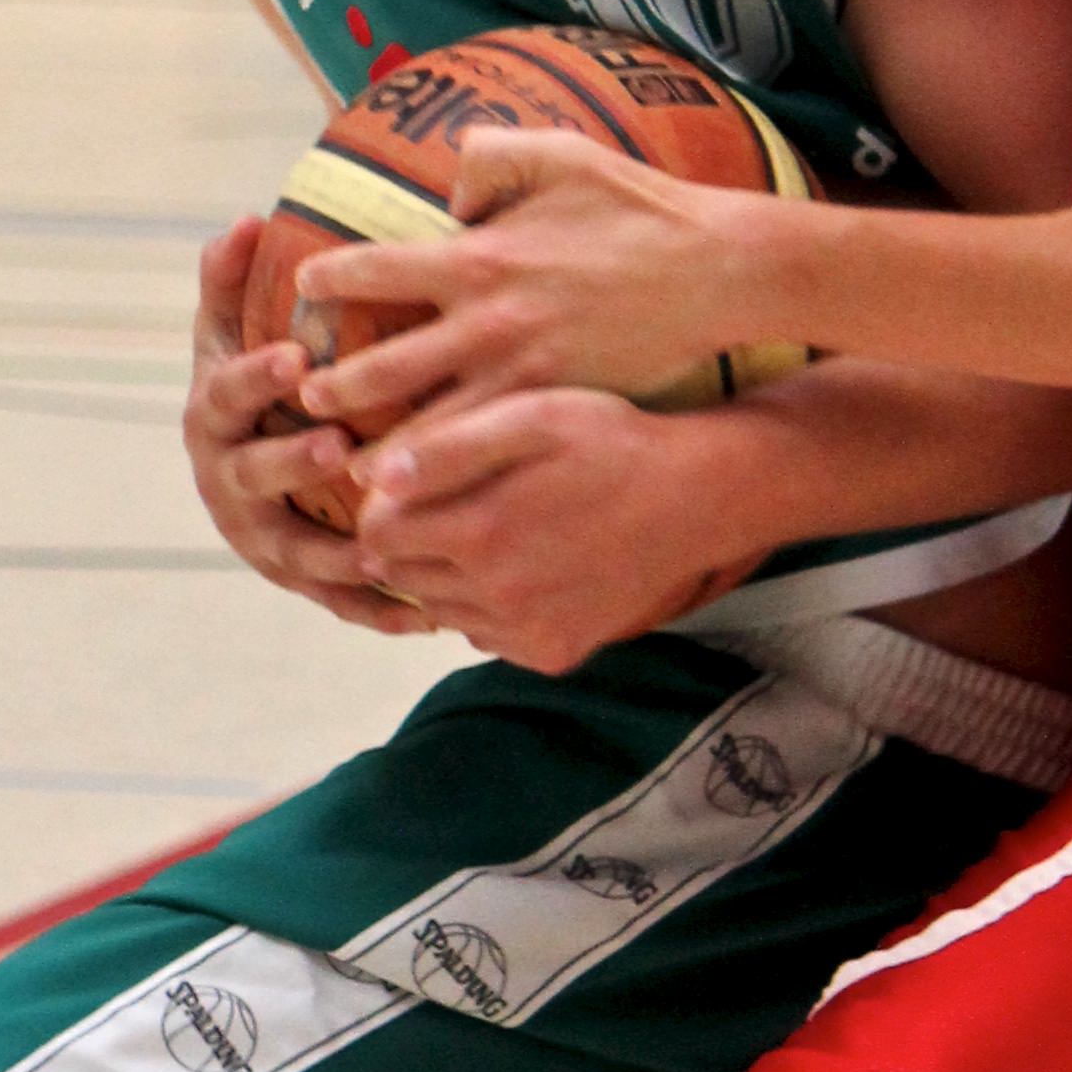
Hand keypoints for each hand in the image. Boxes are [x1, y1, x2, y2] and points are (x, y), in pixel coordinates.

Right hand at [183, 219, 440, 635]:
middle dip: (291, 465)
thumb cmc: (255, 384)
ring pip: (296, 553)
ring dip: (338, 552)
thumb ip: (233, 280)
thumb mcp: (230, 330)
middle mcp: (228, 483)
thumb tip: (245, 221)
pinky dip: (379, 612)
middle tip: (337, 449)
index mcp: (213, 417)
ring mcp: (261, 538)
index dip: (254, 378)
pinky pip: (338, 602)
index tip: (294, 358)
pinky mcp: (299, 581)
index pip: (226, 394)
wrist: (249, 473)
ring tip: (386, 546)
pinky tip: (427, 617)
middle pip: (253, 477)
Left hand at [294, 132, 786, 427]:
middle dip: (335, 389)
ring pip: (427, 428)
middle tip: (301, 400)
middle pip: (383, 368)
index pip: (374, 270)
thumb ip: (488, 159)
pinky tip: (430, 490)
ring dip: (382, 451)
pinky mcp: (555, 407)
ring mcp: (520, 374)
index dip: (329, 281)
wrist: (715, 272)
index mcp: (477, 257)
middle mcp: (486, 323)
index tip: (302, 290)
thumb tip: (446, 189)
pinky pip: (487, 450)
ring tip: (349, 469)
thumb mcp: (558, 154)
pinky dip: (449, 473)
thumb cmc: (638, 207)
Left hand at [350, 388, 755, 671]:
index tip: (406, 486)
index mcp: (479, 533)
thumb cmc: (613, 443)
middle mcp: (495, 596)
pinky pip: (487, 637)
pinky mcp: (552, 654)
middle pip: (402, 578)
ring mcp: (524, 633)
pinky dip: (489, 608)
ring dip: (446, 578)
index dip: (382, 508)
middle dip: (409, 544)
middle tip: (446, 507)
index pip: (376, 537)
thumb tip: (374, 475)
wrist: (697, 500)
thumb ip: (448, 447)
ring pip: (441, 611)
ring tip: (488, 534)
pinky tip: (524, 568)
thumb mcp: (532, 418)